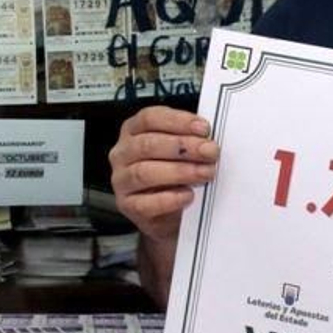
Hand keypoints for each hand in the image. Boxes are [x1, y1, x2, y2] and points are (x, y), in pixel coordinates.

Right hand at [109, 106, 219, 245]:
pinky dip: (170, 199)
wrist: (170, 214)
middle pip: (147, 144)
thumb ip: (191, 141)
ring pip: (144, 172)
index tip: (203, 128)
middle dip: (183, 147)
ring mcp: (122, 180)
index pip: (149, 118)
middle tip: (210, 152)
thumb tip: (209, 140)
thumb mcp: (181, 152)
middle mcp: (123, 154)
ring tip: (204, 173)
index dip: (177, 121)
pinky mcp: (127, 206)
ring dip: (179, 171)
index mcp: (133, 131)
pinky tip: (188, 195)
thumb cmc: (174, 176)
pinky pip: (145, 203)